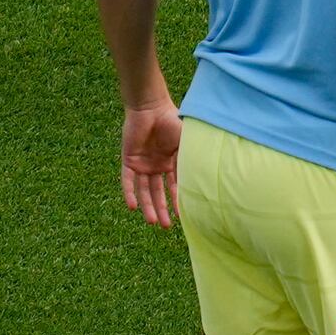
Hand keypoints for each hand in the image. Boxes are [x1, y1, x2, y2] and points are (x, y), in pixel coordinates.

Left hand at [121, 97, 183, 226]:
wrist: (151, 108)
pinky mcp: (128, 161)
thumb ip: (192, 159)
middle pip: (159, 192)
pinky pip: (128, 181)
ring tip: (152, 222)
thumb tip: (207, 179)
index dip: (179, 201)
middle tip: (166, 226)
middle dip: (162, 209)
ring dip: (147, 206)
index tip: (184, 216)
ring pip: (144, 190)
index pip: (176, 186)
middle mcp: (157, 166)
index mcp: (172, 162)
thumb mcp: (188, 142)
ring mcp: (142, 164)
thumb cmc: (174, 121)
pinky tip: (132, 207)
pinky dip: (130, 193)